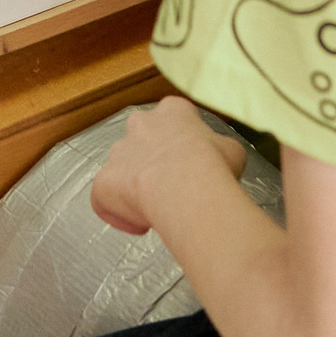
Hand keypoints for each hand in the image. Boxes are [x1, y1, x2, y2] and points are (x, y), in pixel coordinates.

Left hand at [91, 97, 247, 236]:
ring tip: (156, 208)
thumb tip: (221, 161)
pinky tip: (139, 226)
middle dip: (153, 161)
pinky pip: (104, 198)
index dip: (183, 143)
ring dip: (135, 186)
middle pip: (142, 140)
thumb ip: (220, 149)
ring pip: (122, 169)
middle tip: (171, 185)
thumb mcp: (232, 150)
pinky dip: (117, 212)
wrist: (186, 186)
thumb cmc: (213, 165)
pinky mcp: (103, 181)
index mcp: (173, 111)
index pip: (174, 119)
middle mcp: (141, 125)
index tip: (192, 162)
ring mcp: (118, 153)